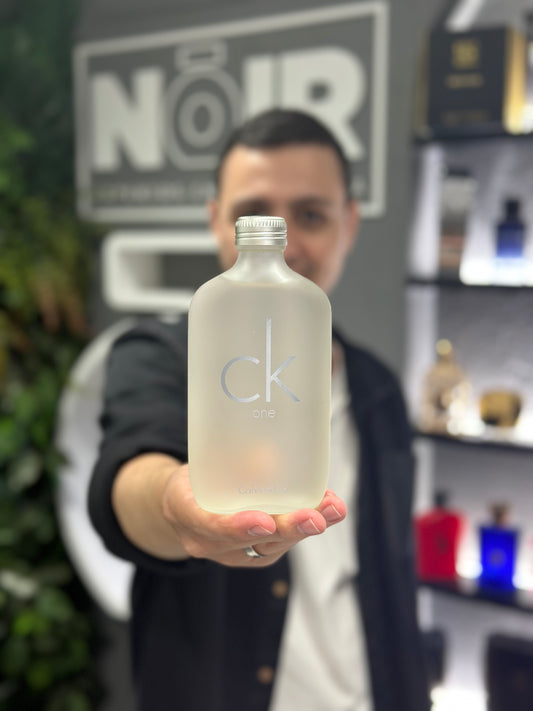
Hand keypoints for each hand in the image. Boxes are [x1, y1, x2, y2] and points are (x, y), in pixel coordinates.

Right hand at [162, 464, 346, 567]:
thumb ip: (228, 460)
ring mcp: (234, 552)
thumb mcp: (201, 462)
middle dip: (288, 529)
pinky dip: (307, 524)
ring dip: (307, 526)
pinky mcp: (256, 552)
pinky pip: (283, 542)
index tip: (264, 522)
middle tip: (314, 519)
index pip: (210, 525)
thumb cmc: (193, 479)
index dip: (237, 526)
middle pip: (253, 541)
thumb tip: (269, 455)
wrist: (184, 506)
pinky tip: (331, 509)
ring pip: (275, 544)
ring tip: (334, 509)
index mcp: (186, 514)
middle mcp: (210, 542)